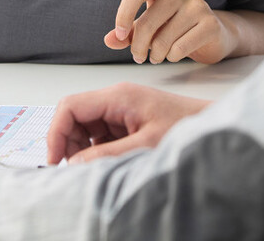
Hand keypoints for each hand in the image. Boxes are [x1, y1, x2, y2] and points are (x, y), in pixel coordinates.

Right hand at [46, 82, 209, 164]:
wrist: (209, 125)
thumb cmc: (185, 126)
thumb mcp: (145, 144)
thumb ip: (107, 154)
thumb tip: (74, 163)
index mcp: (117, 96)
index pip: (70, 106)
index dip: (56, 132)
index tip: (54, 159)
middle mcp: (115, 98)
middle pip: (73, 115)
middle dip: (67, 142)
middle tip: (72, 167)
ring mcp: (119, 109)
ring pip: (84, 126)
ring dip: (81, 148)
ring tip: (91, 167)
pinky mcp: (125, 121)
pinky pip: (99, 134)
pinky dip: (95, 150)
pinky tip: (106, 162)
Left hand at [104, 0, 234, 63]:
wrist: (210, 32)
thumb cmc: (172, 25)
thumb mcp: (147, 24)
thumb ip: (127, 32)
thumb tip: (110, 40)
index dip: (123, 14)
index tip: (121, 35)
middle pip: (147, 21)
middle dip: (138, 46)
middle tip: (138, 57)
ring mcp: (198, 4)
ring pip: (163, 39)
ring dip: (155, 55)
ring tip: (157, 55)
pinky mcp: (210, 23)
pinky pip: (179, 48)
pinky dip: (172, 57)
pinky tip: (173, 54)